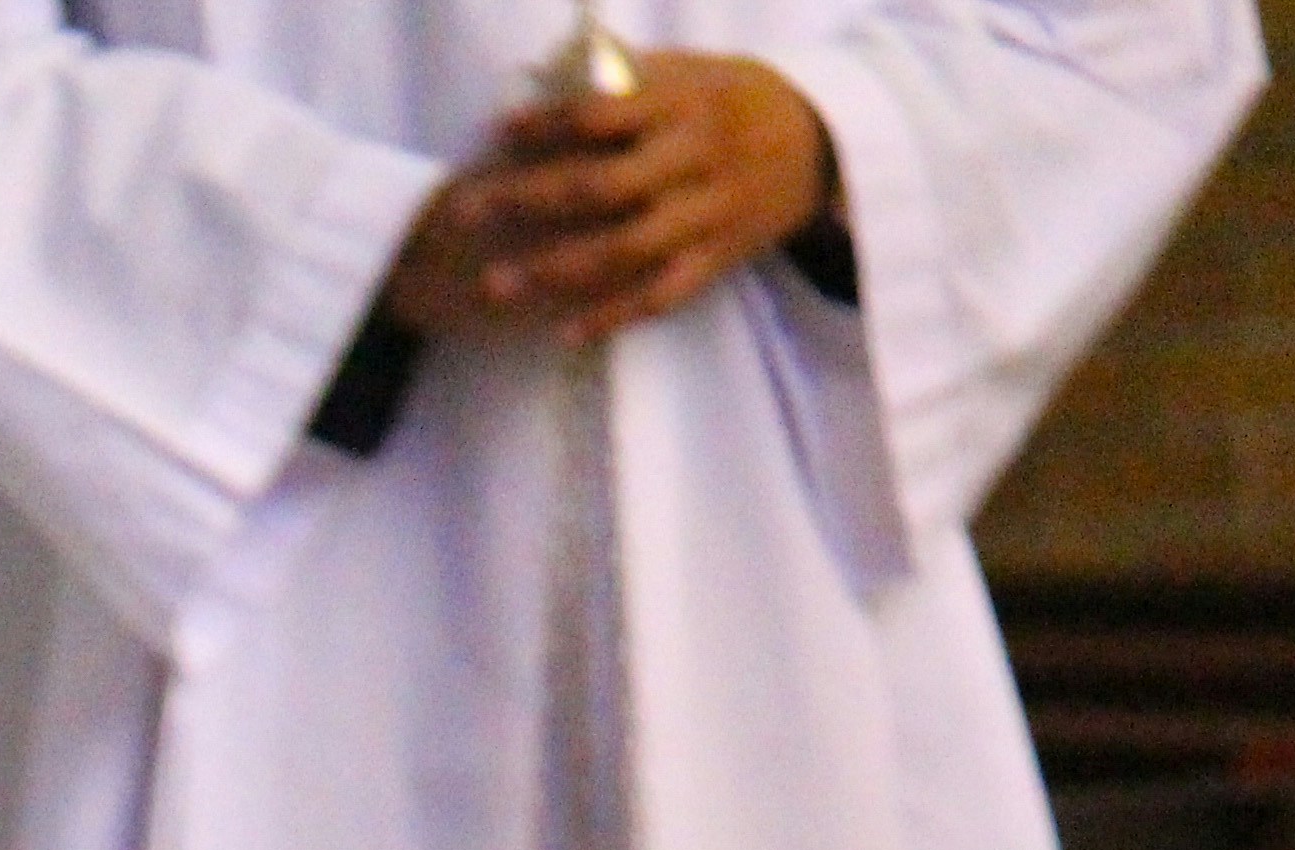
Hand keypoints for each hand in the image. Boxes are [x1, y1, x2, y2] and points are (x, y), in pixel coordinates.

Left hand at [390, 51, 838, 345]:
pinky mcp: (721, 258)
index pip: (600, 114)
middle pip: (599, 187)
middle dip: (526, 201)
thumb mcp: (692, 71)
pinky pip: (662, 294)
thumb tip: (545, 73)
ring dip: (553, 270)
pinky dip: (613, 317)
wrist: (828, 138)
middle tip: (465, 213)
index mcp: (683, 105)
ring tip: (493, 283)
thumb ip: (627, 78)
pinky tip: (561, 332)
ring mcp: (707, 214)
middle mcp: (693, 160)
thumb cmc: (736, 99)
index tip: (496, 133)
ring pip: (623, 250)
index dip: (545, 125)